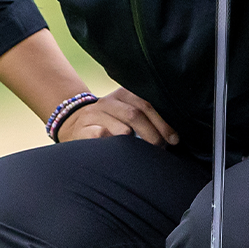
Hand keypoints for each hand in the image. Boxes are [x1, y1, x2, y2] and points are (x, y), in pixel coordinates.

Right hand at [58, 87, 178, 146]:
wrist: (74, 123)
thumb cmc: (112, 121)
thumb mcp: (128, 112)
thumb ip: (147, 117)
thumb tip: (173, 135)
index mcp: (124, 94)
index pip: (147, 104)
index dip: (163, 122)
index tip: (174, 139)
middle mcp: (109, 101)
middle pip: (136, 115)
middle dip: (154, 135)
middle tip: (162, 149)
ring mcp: (95, 114)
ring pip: (122, 128)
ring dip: (137, 144)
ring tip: (146, 154)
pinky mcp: (83, 129)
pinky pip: (102, 136)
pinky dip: (115, 144)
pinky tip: (122, 152)